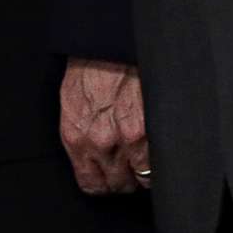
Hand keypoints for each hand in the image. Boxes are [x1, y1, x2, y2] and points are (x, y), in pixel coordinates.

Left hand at [59, 56, 150, 194]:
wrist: (107, 47)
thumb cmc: (88, 72)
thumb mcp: (72, 108)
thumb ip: (81, 138)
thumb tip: (93, 161)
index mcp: (76, 138)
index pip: (92, 184)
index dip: (104, 184)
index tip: (110, 179)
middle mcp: (101, 143)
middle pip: (119, 185)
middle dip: (126, 179)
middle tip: (130, 168)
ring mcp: (129, 139)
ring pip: (143, 179)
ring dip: (146, 173)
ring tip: (146, 160)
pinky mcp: (152, 130)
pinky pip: (160, 163)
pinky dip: (160, 161)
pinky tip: (157, 151)